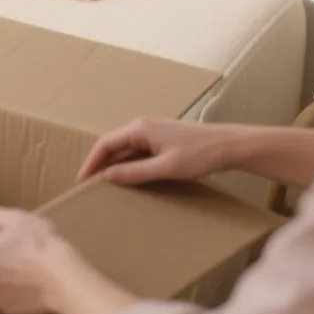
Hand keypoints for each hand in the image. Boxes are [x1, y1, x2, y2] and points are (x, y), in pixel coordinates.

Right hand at [77, 117, 231, 184]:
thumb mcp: (166, 167)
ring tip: (108, 186)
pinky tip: (132, 179)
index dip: (91, 162)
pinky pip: (139, 153)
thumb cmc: (201, 154)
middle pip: (113, 146)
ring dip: (116, 166)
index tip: (82, 180)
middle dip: (100, 165)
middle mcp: (143, 127)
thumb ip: (135, 172)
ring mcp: (154, 133)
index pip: (105, 144)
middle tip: (90, 185)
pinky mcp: (164, 141)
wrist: (231, 146)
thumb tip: (107, 176)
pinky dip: (130, 165)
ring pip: (126, 150)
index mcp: (140, 129)